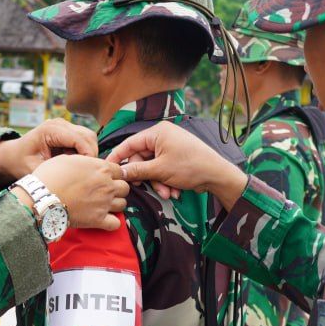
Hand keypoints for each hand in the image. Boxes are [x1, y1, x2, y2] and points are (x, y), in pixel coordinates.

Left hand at [0, 119, 99, 183]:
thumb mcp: (36, 169)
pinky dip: (84, 151)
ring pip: (89, 137)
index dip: (88, 155)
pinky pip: (84, 139)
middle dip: (90, 154)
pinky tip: (73, 161)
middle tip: (84, 171)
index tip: (87, 172)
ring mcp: (64, 125)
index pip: (80, 139)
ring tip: (76, 166)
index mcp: (50, 129)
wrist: (12, 155)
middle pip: (88, 136)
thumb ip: (56, 169)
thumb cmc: (21, 163)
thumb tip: (79, 173)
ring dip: (88, 153)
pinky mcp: (67, 130)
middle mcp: (59, 123)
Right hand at [32, 155, 127, 229]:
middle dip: (117, 188)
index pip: (119, 170)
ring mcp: (104, 203)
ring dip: (115, 204)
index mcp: (102, 168)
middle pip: (125, 187)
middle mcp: (107, 185)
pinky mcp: (98, 220)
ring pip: (123, 204)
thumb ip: (85, 161)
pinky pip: (116, 224)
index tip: (104, 177)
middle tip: (104, 191)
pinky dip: (112, 222)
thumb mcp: (68, 159)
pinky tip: (104, 219)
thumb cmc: (50, 176)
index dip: (112, 174)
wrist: (42, 198)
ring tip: (103, 204)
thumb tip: (89, 164)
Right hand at [103, 122, 248, 209]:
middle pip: (141, 157)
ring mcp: (170, 147)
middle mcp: (163, 137)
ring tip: (166, 193)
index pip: (130, 143)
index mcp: (158, 132)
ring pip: (152, 167)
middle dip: (146, 176)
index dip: (118, 156)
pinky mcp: (176, 158)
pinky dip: (165, 181)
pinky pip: (162, 169)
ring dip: (157, 182)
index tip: (107, 167)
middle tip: (144, 188)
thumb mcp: (160, 170)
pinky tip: (174, 191)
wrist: (217, 175)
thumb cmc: (191, 166)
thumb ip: (138, 170)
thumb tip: (121, 172)